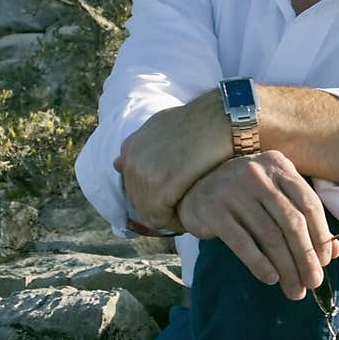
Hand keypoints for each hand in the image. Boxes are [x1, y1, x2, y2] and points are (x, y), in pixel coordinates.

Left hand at [114, 91, 230, 233]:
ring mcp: (143, 175)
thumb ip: (141, 146)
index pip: (134, 186)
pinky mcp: (160, 188)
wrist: (222, 117)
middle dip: (160, 207)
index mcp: (130, 148)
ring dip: (169, 216)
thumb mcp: (162, 126)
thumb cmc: (201, 120)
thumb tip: (117, 163)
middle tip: (185, 207)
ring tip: (191, 212)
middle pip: (139, 201)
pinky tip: (192, 215)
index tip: (176, 196)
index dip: (155, 194)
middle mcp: (132, 161)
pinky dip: (176, 222)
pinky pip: (161, 218)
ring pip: (149, 213)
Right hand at [175, 151, 338, 299]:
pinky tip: (270, 278)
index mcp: (278, 166)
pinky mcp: (213, 209)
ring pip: (269, 236)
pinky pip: (242, 242)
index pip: (309, 203)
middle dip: (306, 257)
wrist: (192, 187)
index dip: (321, 235)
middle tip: (312, 283)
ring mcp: (233, 190)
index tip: (324, 262)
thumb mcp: (274, 197)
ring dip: (286, 267)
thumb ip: (303, 218)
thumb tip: (333, 252)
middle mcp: (258, 173)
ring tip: (294, 289)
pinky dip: (259, 263)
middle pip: (291, 222)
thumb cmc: (243, 196)